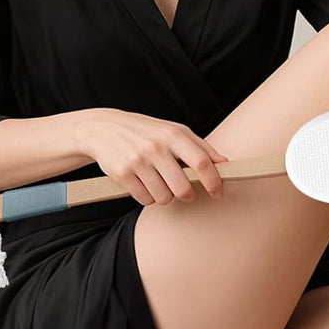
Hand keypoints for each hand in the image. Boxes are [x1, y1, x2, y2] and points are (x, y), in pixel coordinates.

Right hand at [77, 108, 229, 205]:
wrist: (104, 128)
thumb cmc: (146, 132)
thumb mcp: (173, 131)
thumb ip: (200, 147)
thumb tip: (224, 163)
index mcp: (174, 134)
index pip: (202, 162)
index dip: (214, 182)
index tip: (218, 193)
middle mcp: (156, 147)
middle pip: (183, 188)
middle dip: (186, 194)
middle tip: (182, 190)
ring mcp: (138, 161)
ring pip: (164, 198)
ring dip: (164, 195)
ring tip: (157, 180)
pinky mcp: (123, 174)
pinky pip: (145, 200)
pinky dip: (147, 196)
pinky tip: (142, 182)